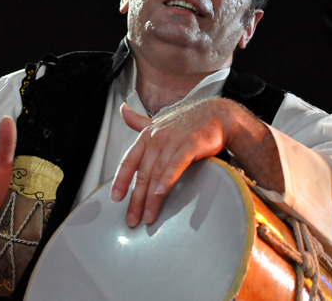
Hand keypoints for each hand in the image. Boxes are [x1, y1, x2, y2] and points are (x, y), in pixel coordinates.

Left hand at [110, 99, 280, 227]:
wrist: (216, 114)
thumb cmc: (186, 120)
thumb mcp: (158, 120)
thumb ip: (138, 121)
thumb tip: (122, 110)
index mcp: (146, 136)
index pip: (128, 161)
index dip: (120, 180)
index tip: (115, 199)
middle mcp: (156, 138)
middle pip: (142, 173)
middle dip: (136, 199)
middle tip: (132, 220)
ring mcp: (172, 141)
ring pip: (156, 173)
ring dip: (151, 197)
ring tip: (149, 217)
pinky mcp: (190, 145)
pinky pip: (175, 164)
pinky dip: (167, 179)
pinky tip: (161, 193)